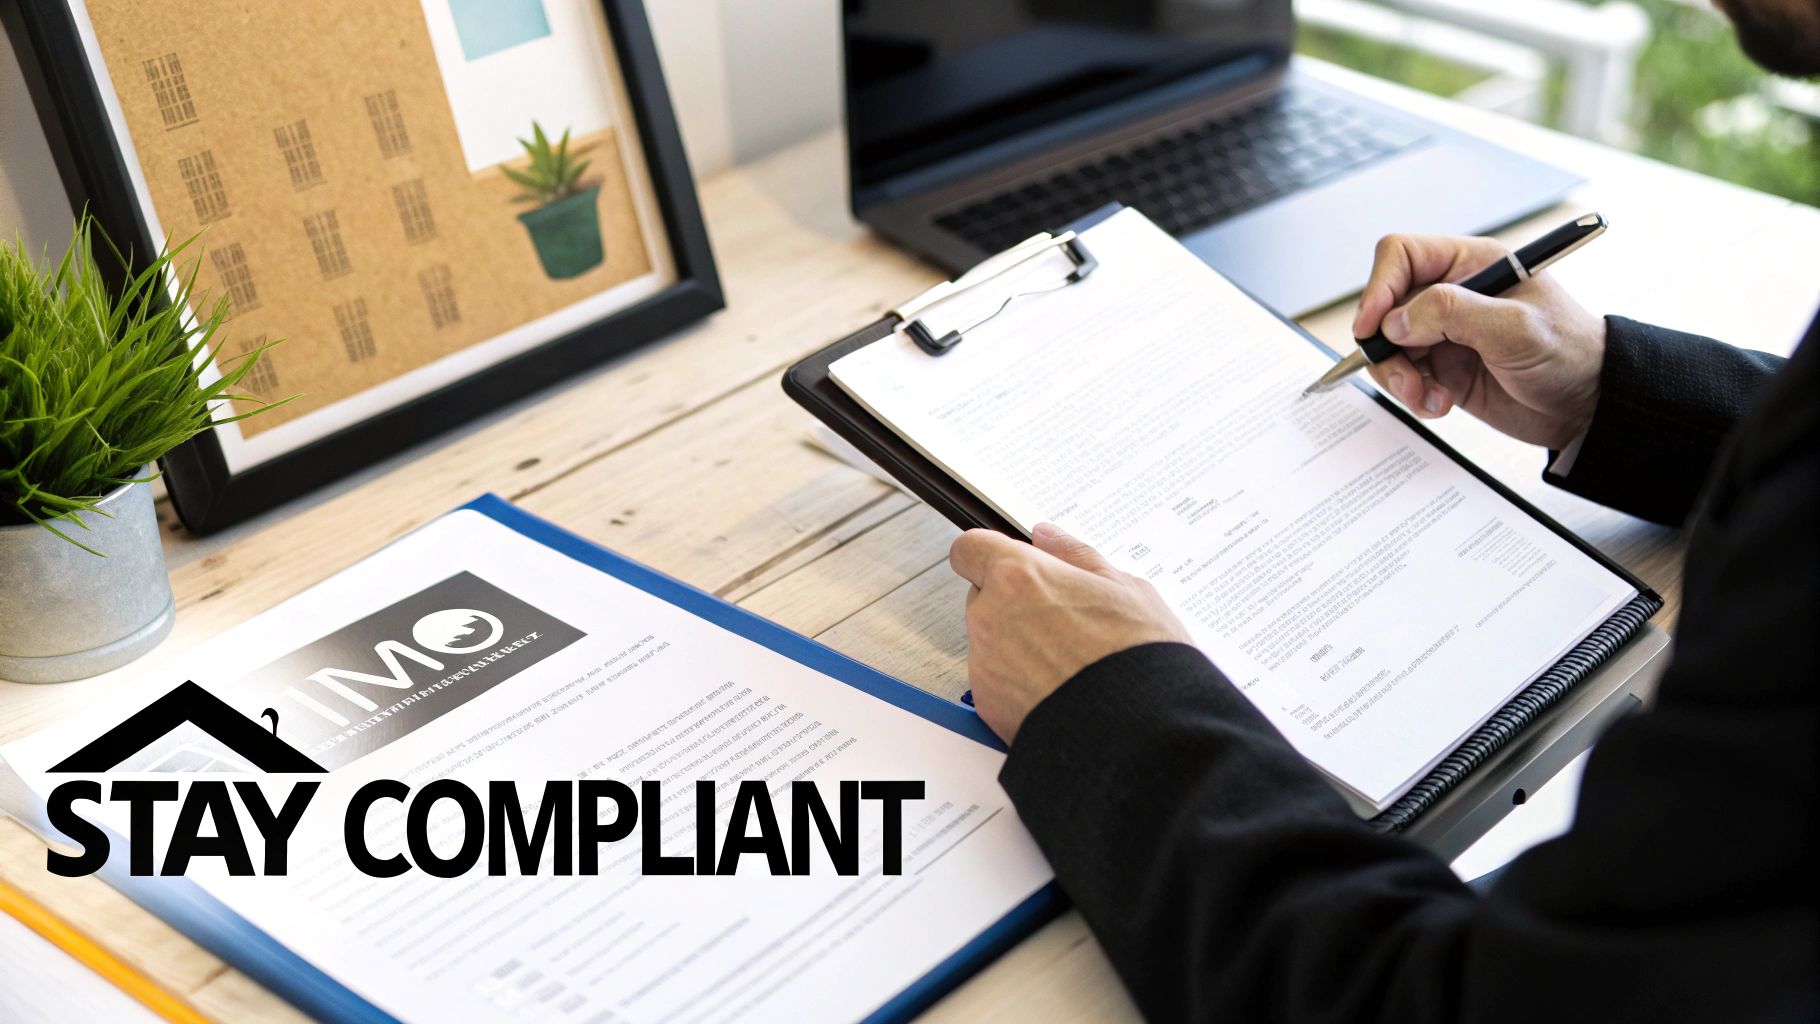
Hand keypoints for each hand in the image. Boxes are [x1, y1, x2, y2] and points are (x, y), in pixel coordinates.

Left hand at [949, 523, 1191, 742]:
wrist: (1141, 731)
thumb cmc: (1140, 659)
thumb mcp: (1126, 589)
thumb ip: (1076, 556)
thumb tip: (1048, 537)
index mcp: (1020, 577)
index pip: (970, 548)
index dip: (990, 553)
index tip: (1011, 562)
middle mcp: (991, 617)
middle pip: (982, 596)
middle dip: (1013, 602)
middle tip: (1061, 618)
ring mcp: (985, 664)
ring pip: (990, 640)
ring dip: (1017, 644)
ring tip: (1069, 661)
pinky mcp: (987, 705)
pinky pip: (994, 681)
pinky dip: (1018, 682)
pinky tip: (1060, 689)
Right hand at [1353, 233, 1607, 450]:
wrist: (1587, 405)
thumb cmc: (1569, 353)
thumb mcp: (1515, 327)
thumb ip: (1452, 313)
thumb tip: (1394, 321)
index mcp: (1472, 265)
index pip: (1402, 256)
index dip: (1380, 287)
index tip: (1372, 327)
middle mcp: (1452, 294)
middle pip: (1385, 306)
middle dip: (1387, 346)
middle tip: (1407, 377)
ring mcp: (1444, 333)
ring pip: (1388, 345)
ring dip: (1398, 376)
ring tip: (1427, 396)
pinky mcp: (1442, 368)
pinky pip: (1403, 376)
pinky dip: (1412, 395)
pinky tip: (1440, 404)